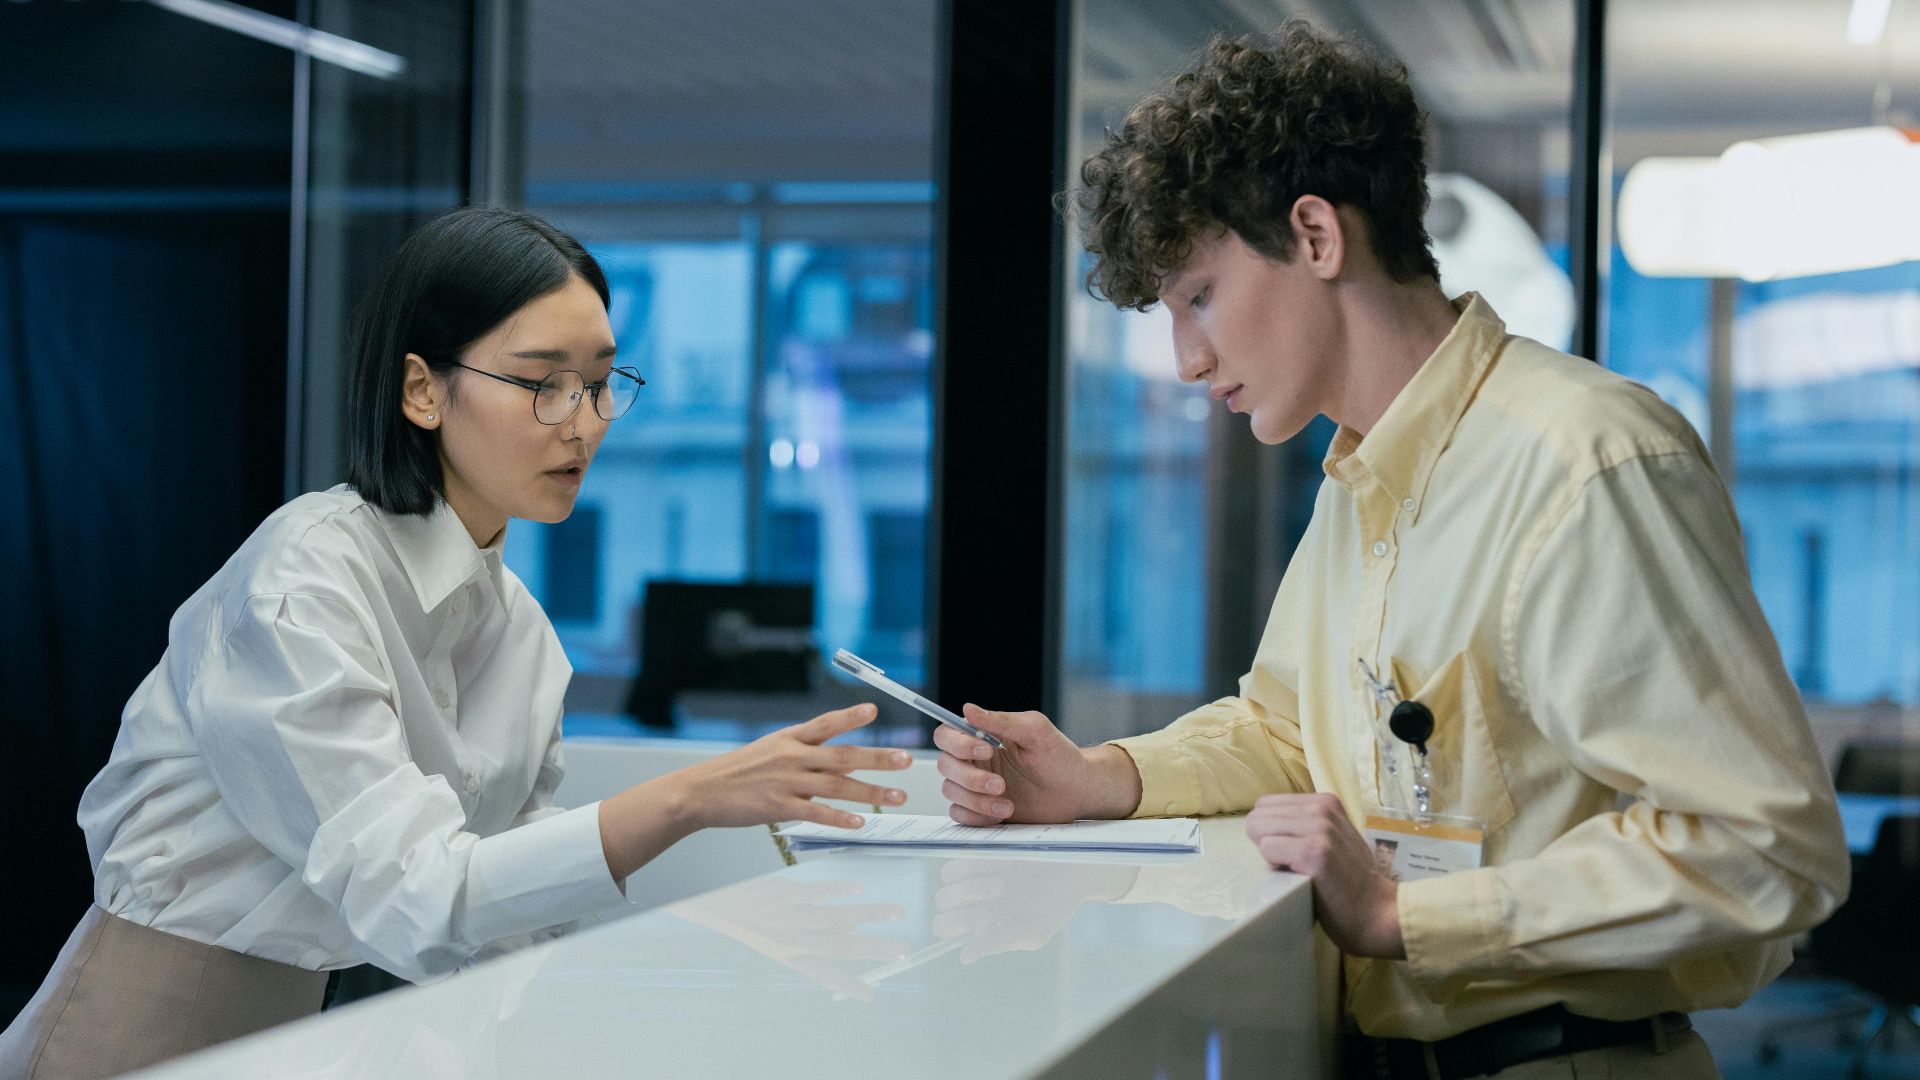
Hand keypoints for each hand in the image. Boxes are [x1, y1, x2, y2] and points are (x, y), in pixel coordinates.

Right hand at [599, 704, 911, 880]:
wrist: (700, 792)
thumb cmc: (736, 773)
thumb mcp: (768, 750)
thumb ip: (800, 752)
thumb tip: (832, 758)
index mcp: (789, 738)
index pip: (825, 724)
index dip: (850, 716)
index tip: (874, 711)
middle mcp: (791, 756)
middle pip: (843, 755)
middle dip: (878, 758)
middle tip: (905, 760)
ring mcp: (786, 782)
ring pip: (837, 786)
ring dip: (870, 791)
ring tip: (895, 796)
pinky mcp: (778, 807)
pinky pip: (816, 813)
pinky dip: (840, 818)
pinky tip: (860, 822)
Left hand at [670, 876, 907, 1000]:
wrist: (710, 904)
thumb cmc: (745, 920)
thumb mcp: (775, 938)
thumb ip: (810, 937)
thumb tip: (850, 930)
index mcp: (787, 955)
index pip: (823, 973)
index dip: (847, 984)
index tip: (871, 994)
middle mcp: (789, 941)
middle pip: (839, 949)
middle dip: (874, 950)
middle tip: (902, 950)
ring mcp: (785, 918)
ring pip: (834, 922)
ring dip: (868, 918)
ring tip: (893, 913)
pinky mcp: (779, 896)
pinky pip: (814, 896)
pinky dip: (838, 893)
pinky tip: (857, 890)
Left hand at [930, 858, 1138, 962]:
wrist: (1075, 868)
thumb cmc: (1055, 904)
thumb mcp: (1032, 930)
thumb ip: (998, 942)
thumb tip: (965, 957)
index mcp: (981, 921)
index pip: (945, 926)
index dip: (956, 923)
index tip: (986, 918)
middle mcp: (973, 897)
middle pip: (943, 901)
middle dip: (966, 898)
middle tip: (998, 892)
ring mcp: (976, 870)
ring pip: (948, 876)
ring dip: (971, 879)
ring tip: (1002, 880)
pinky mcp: (984, 847)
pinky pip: (963, 853)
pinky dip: (979, 860)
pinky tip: (1005, 863)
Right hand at [932, 706, 1140, 824]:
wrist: (1077, 792)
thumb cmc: (1060, 757)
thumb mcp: (1036, 731)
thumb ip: (1002, 720)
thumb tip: (968, 709)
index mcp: (983, 737)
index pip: (947, 735)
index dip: (958, 743)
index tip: (986, 750)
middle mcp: (975, 761)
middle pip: (945, 765)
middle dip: (971, 778)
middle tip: (1001, 784)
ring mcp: (976, 787)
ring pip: (951, 792)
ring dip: (977, 800)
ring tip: (1007, 804)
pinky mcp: (981, 810)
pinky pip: (960, 815)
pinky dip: (976, 816)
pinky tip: (1001, 814)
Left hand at [1245, 793, 1404, 958]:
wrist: (1376, 911)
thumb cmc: (1348, 880)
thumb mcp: (1332, 838)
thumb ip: (1303, 825)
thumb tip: (1260, 825)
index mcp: (1324, 802)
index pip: (1266, 804)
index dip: (1271, 831)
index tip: (1293, 851)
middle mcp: (1322, 809)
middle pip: (1258, 815)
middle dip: (1265, 841)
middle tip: (1292, 863)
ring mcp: (1320, 829)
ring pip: (1258, 829)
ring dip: (1269, 854)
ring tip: (1297, 870)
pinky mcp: (1314, 852)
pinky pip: (1267, 848)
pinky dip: (1274, 865)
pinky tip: (1298, 876)